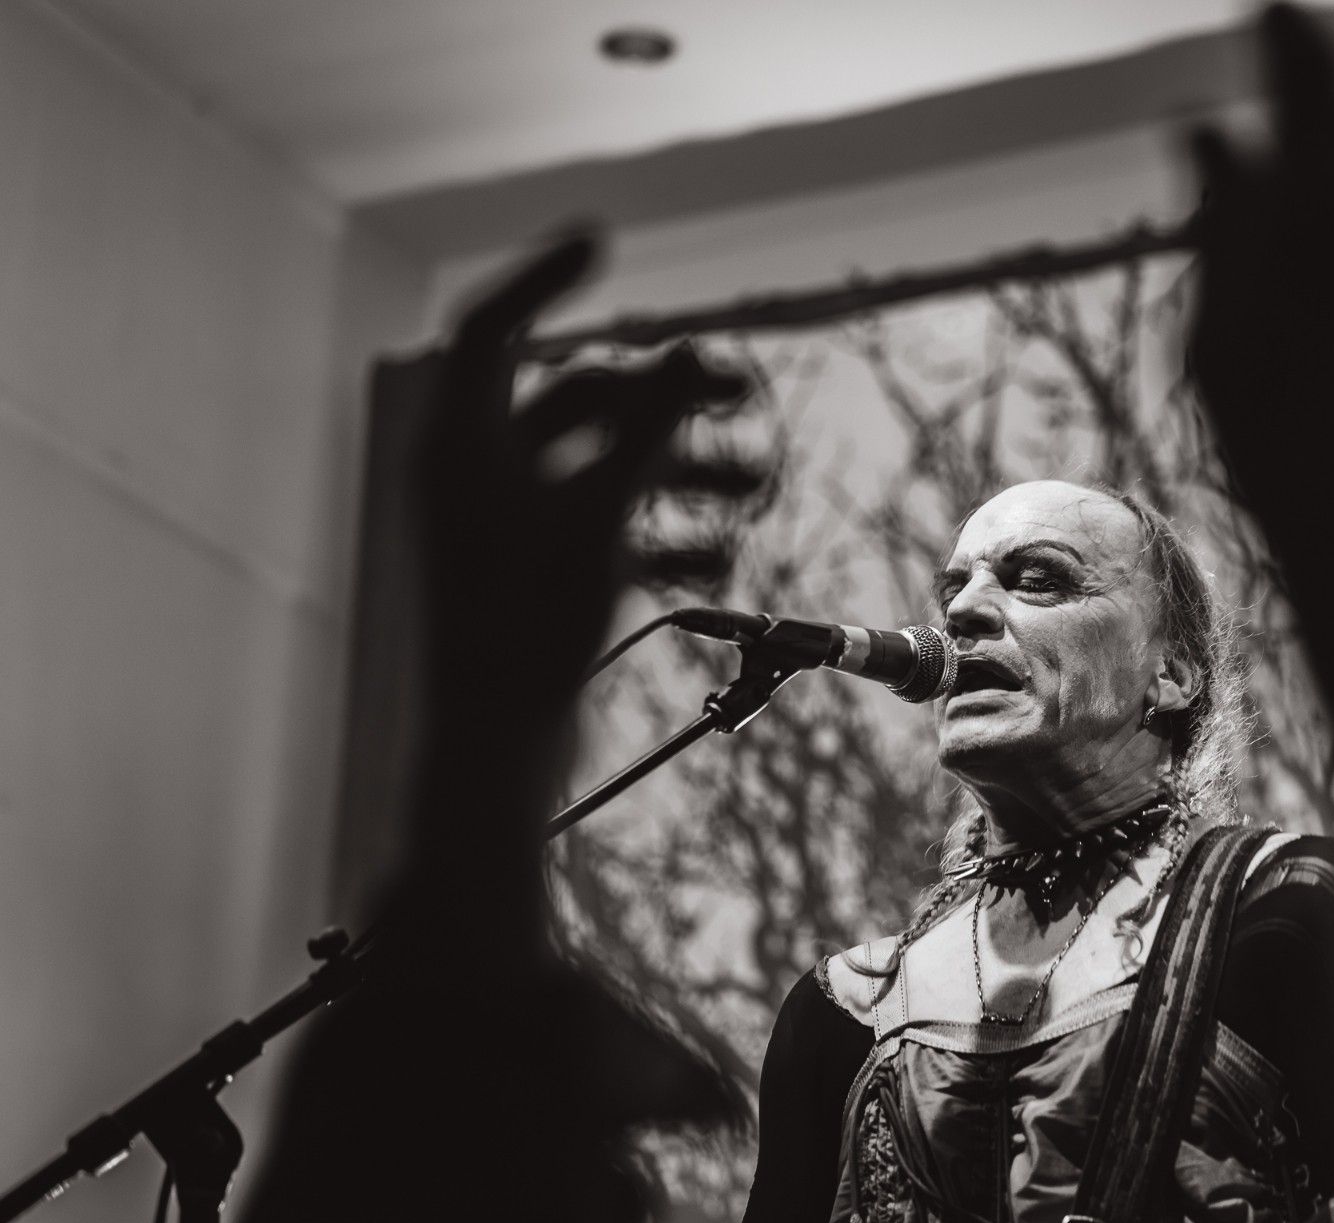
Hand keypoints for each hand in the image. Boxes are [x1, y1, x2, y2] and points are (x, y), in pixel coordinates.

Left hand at [416, 233, 759, 772]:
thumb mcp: (597, 515)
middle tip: (741, 393)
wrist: (495, 750)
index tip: (600, 242)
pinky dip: (660, 528)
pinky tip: (713, 558)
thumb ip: (647, 428)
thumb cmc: (527, 631)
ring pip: (603, 465)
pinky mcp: (537, 576)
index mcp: (460, 442)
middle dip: (665, 398)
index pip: (493, 328)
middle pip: (576, 398)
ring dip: (681, 469)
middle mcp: (477, 475)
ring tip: (754, 491)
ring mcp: (508, 527)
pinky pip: (605, 525)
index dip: (542, 277)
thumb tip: (692, 356)